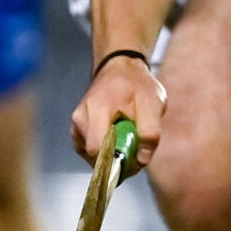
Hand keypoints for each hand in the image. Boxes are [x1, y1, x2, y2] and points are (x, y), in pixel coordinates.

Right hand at [73, 53, 166, 170]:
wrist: (120, 69)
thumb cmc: (137, 85)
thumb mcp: (154, 103)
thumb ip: (150, 131)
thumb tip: (142, 160)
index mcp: (97, 109)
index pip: (97, 149)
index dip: (116, 161)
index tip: (136, 160)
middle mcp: (80, 118)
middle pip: (95, 156)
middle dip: (117, 160)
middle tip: (137, 150)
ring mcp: (76, 125)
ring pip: (93, 156)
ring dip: (113, 155)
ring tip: (128, 138)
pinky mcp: (78, 131)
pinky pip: (90, 152)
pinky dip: (106, 151)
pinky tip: (118, 139)